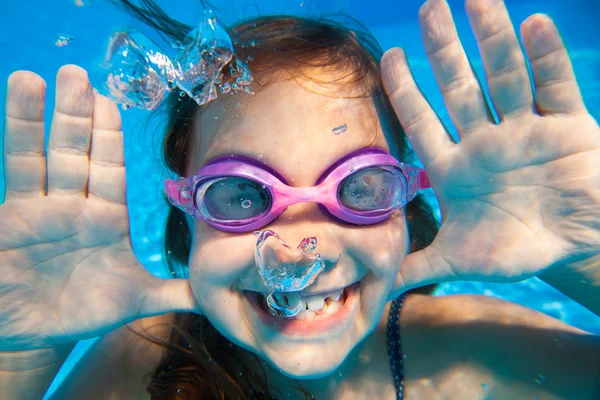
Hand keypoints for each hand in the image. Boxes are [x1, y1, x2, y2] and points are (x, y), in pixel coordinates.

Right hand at [0, 65, 198, 350]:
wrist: (35, 334)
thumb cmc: (86, 312)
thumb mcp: (137, 301)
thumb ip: (178, 292)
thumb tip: (221, 290)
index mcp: (107, 218)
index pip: (110, 168)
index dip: (108, 136)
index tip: (109, 100)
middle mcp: (75, 206)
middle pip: (75, 152)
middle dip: (75, 115)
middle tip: (76, 74)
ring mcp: (40, 209)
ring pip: (38, 156)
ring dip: (34, 119)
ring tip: (32, 78)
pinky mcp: (11, 218)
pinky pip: (13, 175)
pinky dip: (12, 144)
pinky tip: (10, 110)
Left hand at [381, 0, 599, 293]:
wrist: (574, 248)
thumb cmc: (515, 251)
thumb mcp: (459, 260)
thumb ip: (417, 266)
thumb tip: (375, 284)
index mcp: (456, 166)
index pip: (423, 120)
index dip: (405, 88)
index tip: (388, 55)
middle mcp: (486, 140)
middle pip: (460, 86)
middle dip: (445, 47)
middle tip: (430, 6)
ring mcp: (526, 129)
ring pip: (505, 76)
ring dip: (492, 38)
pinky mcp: (569, 127)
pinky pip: (555, 87)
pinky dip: (546, 59)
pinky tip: (532, 25)